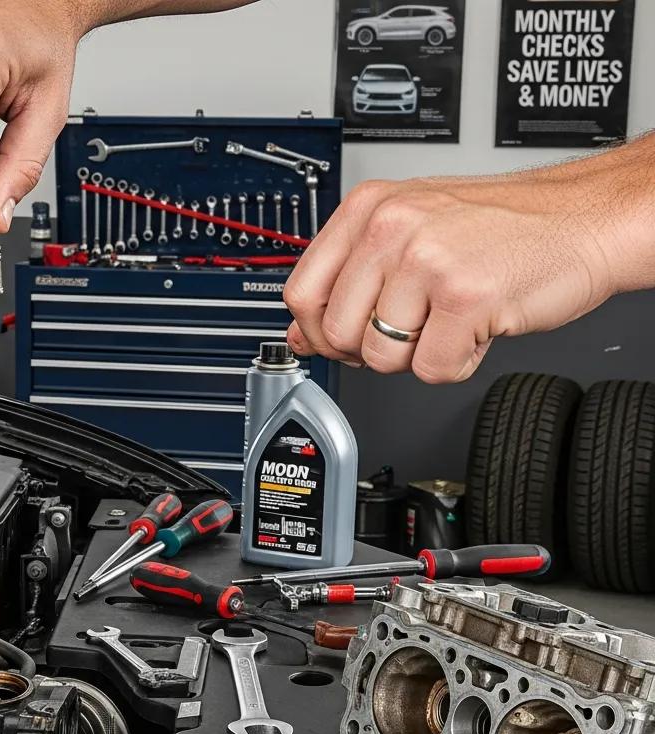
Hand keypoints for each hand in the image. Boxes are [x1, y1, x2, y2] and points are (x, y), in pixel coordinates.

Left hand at [283, 167, 621, 382]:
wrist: (585, 218)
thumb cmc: (504, 226)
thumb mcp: (410, 234)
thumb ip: (350, 279)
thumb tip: (302, 333)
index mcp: (369, 209)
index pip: (302, 292)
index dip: (320, 331)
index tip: (345, 336)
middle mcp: (391, 228)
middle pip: (337, 334)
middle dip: (373, 349)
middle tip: (414, 328)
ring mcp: (427, 260)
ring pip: (381, 358)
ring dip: (418, 356)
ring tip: (450, 319)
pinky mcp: (464, 296)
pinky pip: (431, 369)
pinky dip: (457, 362)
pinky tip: (476, 327)